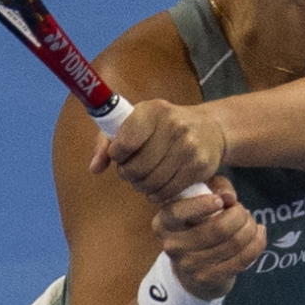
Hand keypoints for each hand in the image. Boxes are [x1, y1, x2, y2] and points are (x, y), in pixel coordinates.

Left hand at [91, 98, 228, 200]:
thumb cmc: (165, 126)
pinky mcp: (199, 166)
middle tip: (132, 171)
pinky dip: (158, 194)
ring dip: (142, 186)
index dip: (117, 155)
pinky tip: (159, 185)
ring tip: (145, 178)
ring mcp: (189, 147)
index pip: (124, 143)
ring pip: (151, 183)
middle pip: (136, 168)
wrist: (211, 129)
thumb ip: (108, 141)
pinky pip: (167, 192)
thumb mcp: (136, 122)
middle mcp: (173, 126)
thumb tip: (94, 168)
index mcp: (153, 110)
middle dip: (128, 174)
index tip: (121, 154)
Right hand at [154, 178, 264, 300]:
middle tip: (243, 211)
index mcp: (164, 222)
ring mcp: (188, 265)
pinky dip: (257, 243)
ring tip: (250, 222)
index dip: (203, 204)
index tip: (220, 201)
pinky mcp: (206, 279)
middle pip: (219, 228)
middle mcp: (172, 245)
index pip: (179, 212)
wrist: (192, 266)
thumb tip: (229, 197)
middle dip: (240, 215)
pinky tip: (259, 233)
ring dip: (250, 228)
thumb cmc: (199, 221)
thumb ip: (215, 187)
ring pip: (234, 243)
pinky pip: (242, 259)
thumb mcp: (201, 196)